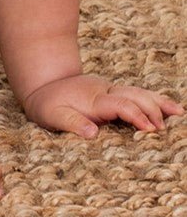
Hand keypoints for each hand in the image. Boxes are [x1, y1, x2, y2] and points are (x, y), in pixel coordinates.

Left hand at [23, 74, 184, 137]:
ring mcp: (110, 91)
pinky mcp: (113, 93)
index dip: (136, 115)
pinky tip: (170, 107)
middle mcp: (105, 92)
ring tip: (179, 113)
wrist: (43, 83)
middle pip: (135, 95)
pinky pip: (137, 93)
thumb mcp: (51, 115)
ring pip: (139, 92)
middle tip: (164, 130)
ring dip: (159, 102)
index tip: (150, 130)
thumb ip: (71, 122)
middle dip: (152, 110)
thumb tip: (93, 133)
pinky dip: (154, 99)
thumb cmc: (46, 104)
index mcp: (93, 100)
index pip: (120, 105)